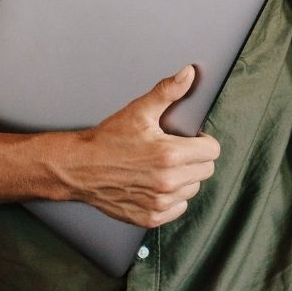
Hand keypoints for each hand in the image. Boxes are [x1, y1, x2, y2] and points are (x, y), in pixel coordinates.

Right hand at [58, 67, 221, 226]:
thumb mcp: (138, 111)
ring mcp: (159, 202)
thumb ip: (167, 92)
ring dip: (184, 179)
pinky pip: (178, 208)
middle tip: (174, 151)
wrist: (79, 167)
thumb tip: (188, 73)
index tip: (190, 139)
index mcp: (170, 154)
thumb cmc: (108, 139)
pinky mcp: (150, 217)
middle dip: (195, 159)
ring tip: (163, 168)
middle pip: (206, 170)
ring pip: (192, 189)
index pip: (212, 151)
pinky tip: (156, 185)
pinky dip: (172, 199)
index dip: (202, 141)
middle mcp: (168, 182)